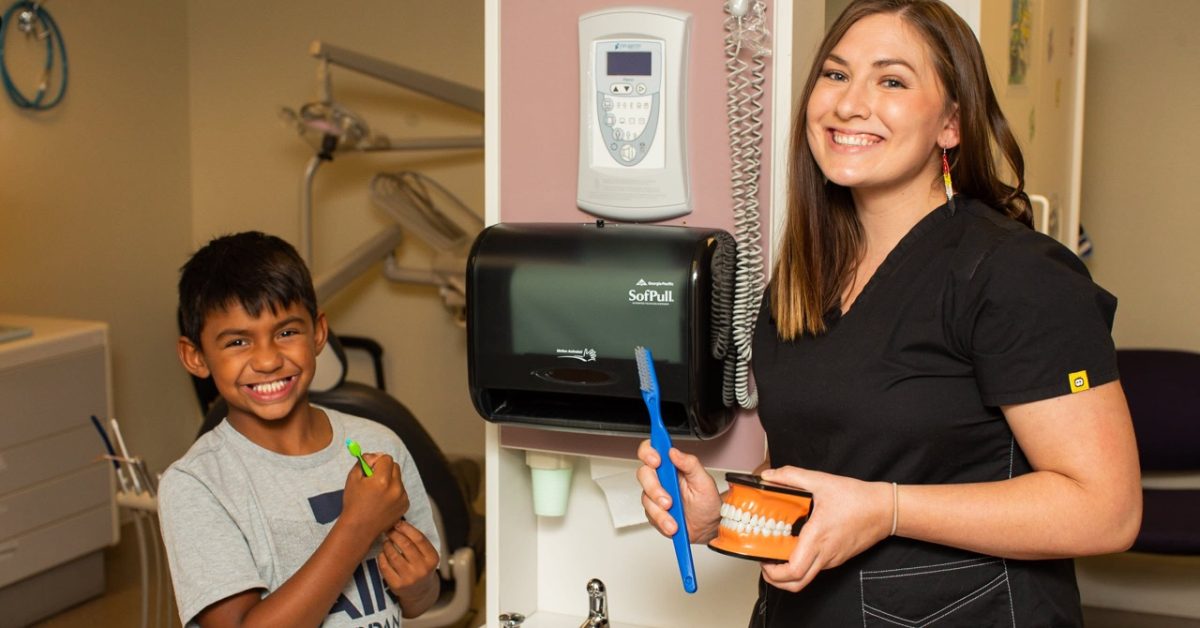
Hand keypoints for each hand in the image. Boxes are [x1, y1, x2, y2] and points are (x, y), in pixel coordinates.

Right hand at [341, 453, 410, 536]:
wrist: (359, 528)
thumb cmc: (354, 504)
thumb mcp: (353, 478)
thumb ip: (364, 462)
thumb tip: (374, 456)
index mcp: (382, 480)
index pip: (386, 458)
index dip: (377, 461)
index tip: (371, 468)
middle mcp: (395, 488)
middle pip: (395, 467)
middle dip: (385, 469)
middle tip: (374, 478)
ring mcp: (402, 497)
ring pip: (398, 479)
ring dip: (390, 481)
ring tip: (377, 492)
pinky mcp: (405, 505)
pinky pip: (401, 491)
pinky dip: (394, 492)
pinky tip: (383, 501)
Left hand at [378, 520, 439, 590]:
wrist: (420, 592)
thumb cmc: (421, 567)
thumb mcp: (427, 555)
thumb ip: (418, 541)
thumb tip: (400, 522)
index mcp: (432, 559)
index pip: (419, 538)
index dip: (406, 528)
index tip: (398, 523)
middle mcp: (422, 569)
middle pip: (406, 545)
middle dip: (395, 534)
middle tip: (389, 530)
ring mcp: (409, 578)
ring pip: (393, 555)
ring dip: (387, 545)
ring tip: (386, 542)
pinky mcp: (397, 585)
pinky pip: (385, 566)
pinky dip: (381, 557)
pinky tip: (382, 553)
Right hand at [635, 439, 721, 543]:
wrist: (708, 527)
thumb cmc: (707, 502)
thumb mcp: (704, 481)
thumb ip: (690, 463)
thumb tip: (674, 452)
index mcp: (672, 465)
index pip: (652, 450)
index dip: (648, 452)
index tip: (656, 461)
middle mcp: (661, 478)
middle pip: (644, 473)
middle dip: (654, 488)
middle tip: (668, 500)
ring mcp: (655, 495)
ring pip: (645, 497)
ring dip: (659, 510)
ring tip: (674, 518)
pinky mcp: (653, 511)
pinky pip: (650, 514)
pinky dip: (661, 521)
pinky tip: (672, 524)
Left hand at [759, 466, 891, 592]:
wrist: (885, 509)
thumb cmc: (857, 498)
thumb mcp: (821, 481)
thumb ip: (791, 476)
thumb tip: (768, 476)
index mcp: (817, 538)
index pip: (793, 571)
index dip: (773, 572)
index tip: (762, 558)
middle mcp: (825, 555)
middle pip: (796, 584)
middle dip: (775, 579)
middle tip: (765, 561)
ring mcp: (832, 559)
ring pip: (806, 578)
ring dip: (788, 572)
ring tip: (777, 552)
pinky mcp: (837, 558)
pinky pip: (816, 567)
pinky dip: (801, 563)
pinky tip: (796, 545)